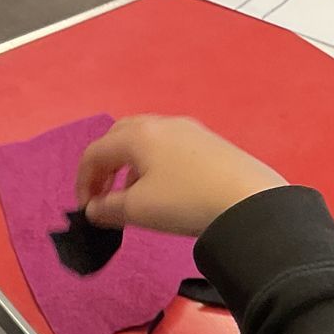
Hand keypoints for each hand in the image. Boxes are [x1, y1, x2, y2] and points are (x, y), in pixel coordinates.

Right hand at [74, 115, 283, 237]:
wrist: (250, 201)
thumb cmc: (187, 201)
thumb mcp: (139, 209)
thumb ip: (108, 208)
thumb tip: (95, 208)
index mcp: (138, 134)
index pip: (95, 152)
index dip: (83, 181)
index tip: (87, 209)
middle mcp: (163, 123)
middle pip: (120, 137)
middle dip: (106, 165)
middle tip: (104, 194)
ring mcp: (191, 130)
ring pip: (148, 141)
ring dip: (132, 166)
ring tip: (135, 197)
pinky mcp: (213, 143)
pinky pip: (172, 148)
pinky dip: (157, 165)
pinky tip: (168, 190)